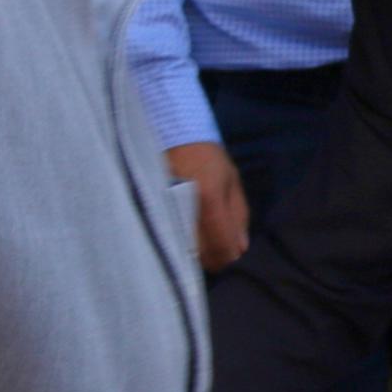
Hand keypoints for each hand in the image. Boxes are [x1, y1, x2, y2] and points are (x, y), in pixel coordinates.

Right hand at [166, 142, 248, 268]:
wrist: (172, 133)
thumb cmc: (207, 157)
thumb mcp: (231, 181)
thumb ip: (238, 215)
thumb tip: (240, 249)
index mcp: (209, 197)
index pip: (220, 243)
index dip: (227, 256)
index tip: (231, 255)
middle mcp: (184, 206)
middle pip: (199, 252)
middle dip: (212, 258)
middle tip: (218, 253)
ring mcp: (164, 208)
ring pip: (182, 249)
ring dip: (195, 253)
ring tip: (202, 245)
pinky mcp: (150, 207)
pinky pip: (167, 236)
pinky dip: (178, 243)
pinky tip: (185, 238)